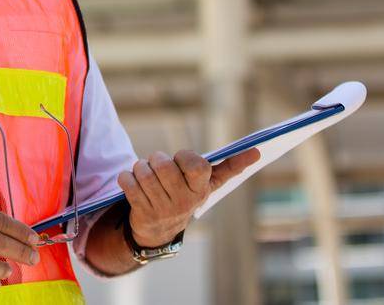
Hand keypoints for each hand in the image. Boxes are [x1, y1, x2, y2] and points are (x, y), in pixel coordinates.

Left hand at [117, 147, 261, 247]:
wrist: (159, 231)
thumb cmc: (186, 195)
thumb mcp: (208, 184)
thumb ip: (230, 166)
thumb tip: (257, 151)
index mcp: (201, 190)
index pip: (196, 165)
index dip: (185, 157)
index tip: (182, 160)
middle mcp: (184, 201)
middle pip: (163, 165)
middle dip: (156, 159)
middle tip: (158, 164)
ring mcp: (162, 208)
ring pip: (143, 171)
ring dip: (140, 167)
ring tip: (145, 173)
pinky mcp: (141, 212)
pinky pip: (127, 182)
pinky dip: (126, 177)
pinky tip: (132, 183)